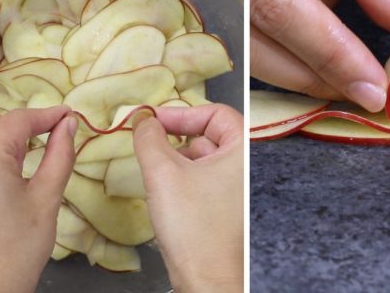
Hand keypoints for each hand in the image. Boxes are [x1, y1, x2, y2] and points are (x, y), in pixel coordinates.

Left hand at [0, 105, 76, 292]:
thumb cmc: (17, 248)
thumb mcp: (47, 198)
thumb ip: (60, 154)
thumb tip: (69, 124)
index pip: (17, 120)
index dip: (47, 115)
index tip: (69, 116)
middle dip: (16, 122)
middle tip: (45, 138)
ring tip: (24, 156)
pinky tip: (4, 172)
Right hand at [132, 104, 242, 291]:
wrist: (206, 277)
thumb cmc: (193, 225)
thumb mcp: (163, 173)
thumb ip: (149, 137)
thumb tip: (142, 119)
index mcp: (243, 150)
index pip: (215, 112)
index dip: (181, 113)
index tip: (152, 121)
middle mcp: (246, 166)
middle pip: (209, 134)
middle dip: (176, 136)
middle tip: (148, 141)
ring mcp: (238, 187)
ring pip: (204, 157)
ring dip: (177, 157)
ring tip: (154, 168)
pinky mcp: (227, 205)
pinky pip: (205, 178)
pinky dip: (184, 176)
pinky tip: (165, 188)